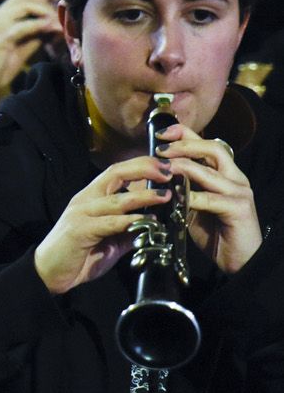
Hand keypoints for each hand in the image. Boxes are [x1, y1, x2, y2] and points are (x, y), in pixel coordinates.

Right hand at [0, 0, 61, 109]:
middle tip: (57, 15)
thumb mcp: (15, 49)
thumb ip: (30, 37)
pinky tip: (51, 30)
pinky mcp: (1, 38)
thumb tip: (50, 29)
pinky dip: (40, 25)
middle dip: (43, 3)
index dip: (38, 1)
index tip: (53, 12)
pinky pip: (25, 25)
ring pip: (24, 5)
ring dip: (44, 11)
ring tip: (56, 22)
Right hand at [34, 155, 173, 294]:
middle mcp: (85, 200)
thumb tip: (156, 224)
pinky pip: (109, 223)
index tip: (166, 168)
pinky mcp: (79, 230)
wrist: (49, 273)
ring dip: (143, 196)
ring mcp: (81, 214)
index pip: (117, 171)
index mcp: (91, 197)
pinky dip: (130, 221)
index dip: (142, 165)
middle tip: (168, 172)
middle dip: (144, 169)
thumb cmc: (79, 255)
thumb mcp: (111, 239)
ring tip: (164, 196)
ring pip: (116, 199)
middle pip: (115, 173)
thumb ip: (130, 229)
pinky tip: (147, 222)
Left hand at [158, 122, 261, 273]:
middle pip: (211, 149)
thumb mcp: (192, 204)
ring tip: (162, 169)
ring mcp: (239, 192)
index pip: (206, 144)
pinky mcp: (239, 209)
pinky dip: (191, 196)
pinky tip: (176, 197)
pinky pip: (211, 198)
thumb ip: (181, 187)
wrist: (239, 259)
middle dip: (183, 145)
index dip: (184, 134)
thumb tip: (153, 174)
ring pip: (209, 171)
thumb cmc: (214, 231)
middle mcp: (235, 177)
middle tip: (160, 151)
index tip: (160, 134)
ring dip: (182, 168)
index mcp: (224, 173)